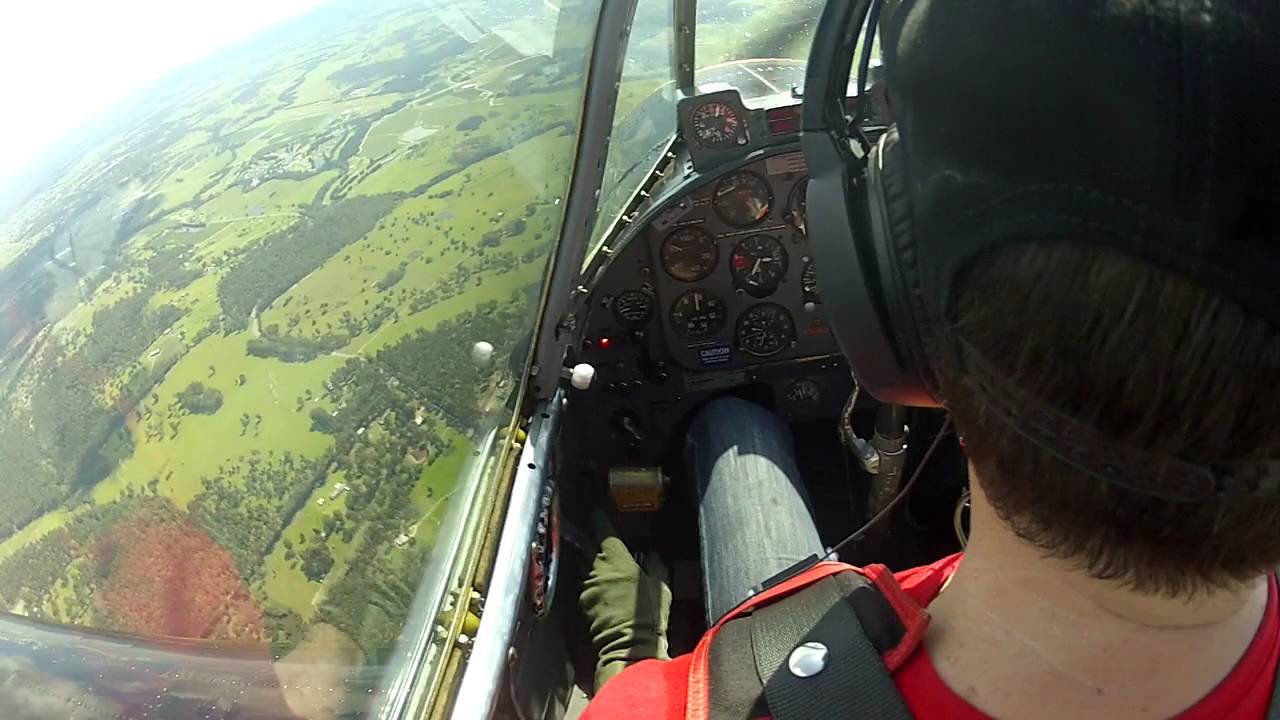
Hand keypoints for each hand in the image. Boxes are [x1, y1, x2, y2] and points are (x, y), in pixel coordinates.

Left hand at [579, 511, 671, 691]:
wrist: (630, 646)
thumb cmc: (649, 614)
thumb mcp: (661, 584)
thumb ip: (655, 563)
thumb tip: (651, 554)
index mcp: (615, 558)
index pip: (602, 529)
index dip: (600, 518)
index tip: (600, 512)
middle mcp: (596, 568)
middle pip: (589, 543)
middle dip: (594, 538)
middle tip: (602, 536)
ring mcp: (587, 585)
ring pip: (587, 565)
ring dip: (595, 562)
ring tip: (608, 566)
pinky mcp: (583, 602)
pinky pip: (586, 584)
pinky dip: (594, 582)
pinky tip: (606, 589)